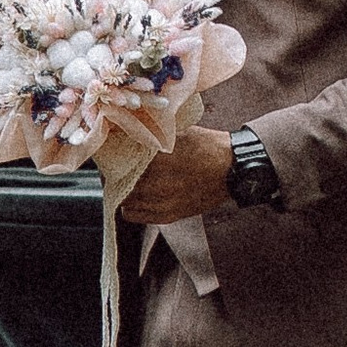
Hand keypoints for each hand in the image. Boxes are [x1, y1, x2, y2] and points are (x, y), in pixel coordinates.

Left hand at [120, 125, 235, 222]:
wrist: (233, 170)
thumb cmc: (207, 146)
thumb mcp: (179, 132)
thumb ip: (154, 135)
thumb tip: (127, 131)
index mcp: (162, 160)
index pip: (123, 159)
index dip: (115, 155)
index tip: (113, 151)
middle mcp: (161, 184)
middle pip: (121, 180)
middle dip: (116, 172)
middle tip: (115, 165)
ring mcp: (164, 202)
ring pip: (125, 199)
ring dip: (122, 189)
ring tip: (126, 180)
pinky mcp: (169, 215)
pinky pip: (135, 214)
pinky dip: (131, 206)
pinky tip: (136, 196)